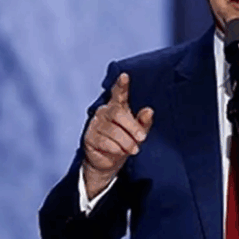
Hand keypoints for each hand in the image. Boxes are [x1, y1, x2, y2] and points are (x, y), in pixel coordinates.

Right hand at [82, 72, 152, 197]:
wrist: (108, 162)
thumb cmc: (124, 141)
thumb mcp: (137, 132)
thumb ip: (143, 122)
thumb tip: (149, 111)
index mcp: (117, 106)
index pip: (119, 93)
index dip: (121, 85)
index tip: (125, 76)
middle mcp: (104, 111)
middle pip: (117, 114)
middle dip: (132, 127)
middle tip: (142, 138)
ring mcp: (94, 124)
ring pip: (112, 130)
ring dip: (126, 142)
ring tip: (133, 149)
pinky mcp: (89, 137)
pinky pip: (104, 142)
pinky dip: (115, 149)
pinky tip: (118, 152)